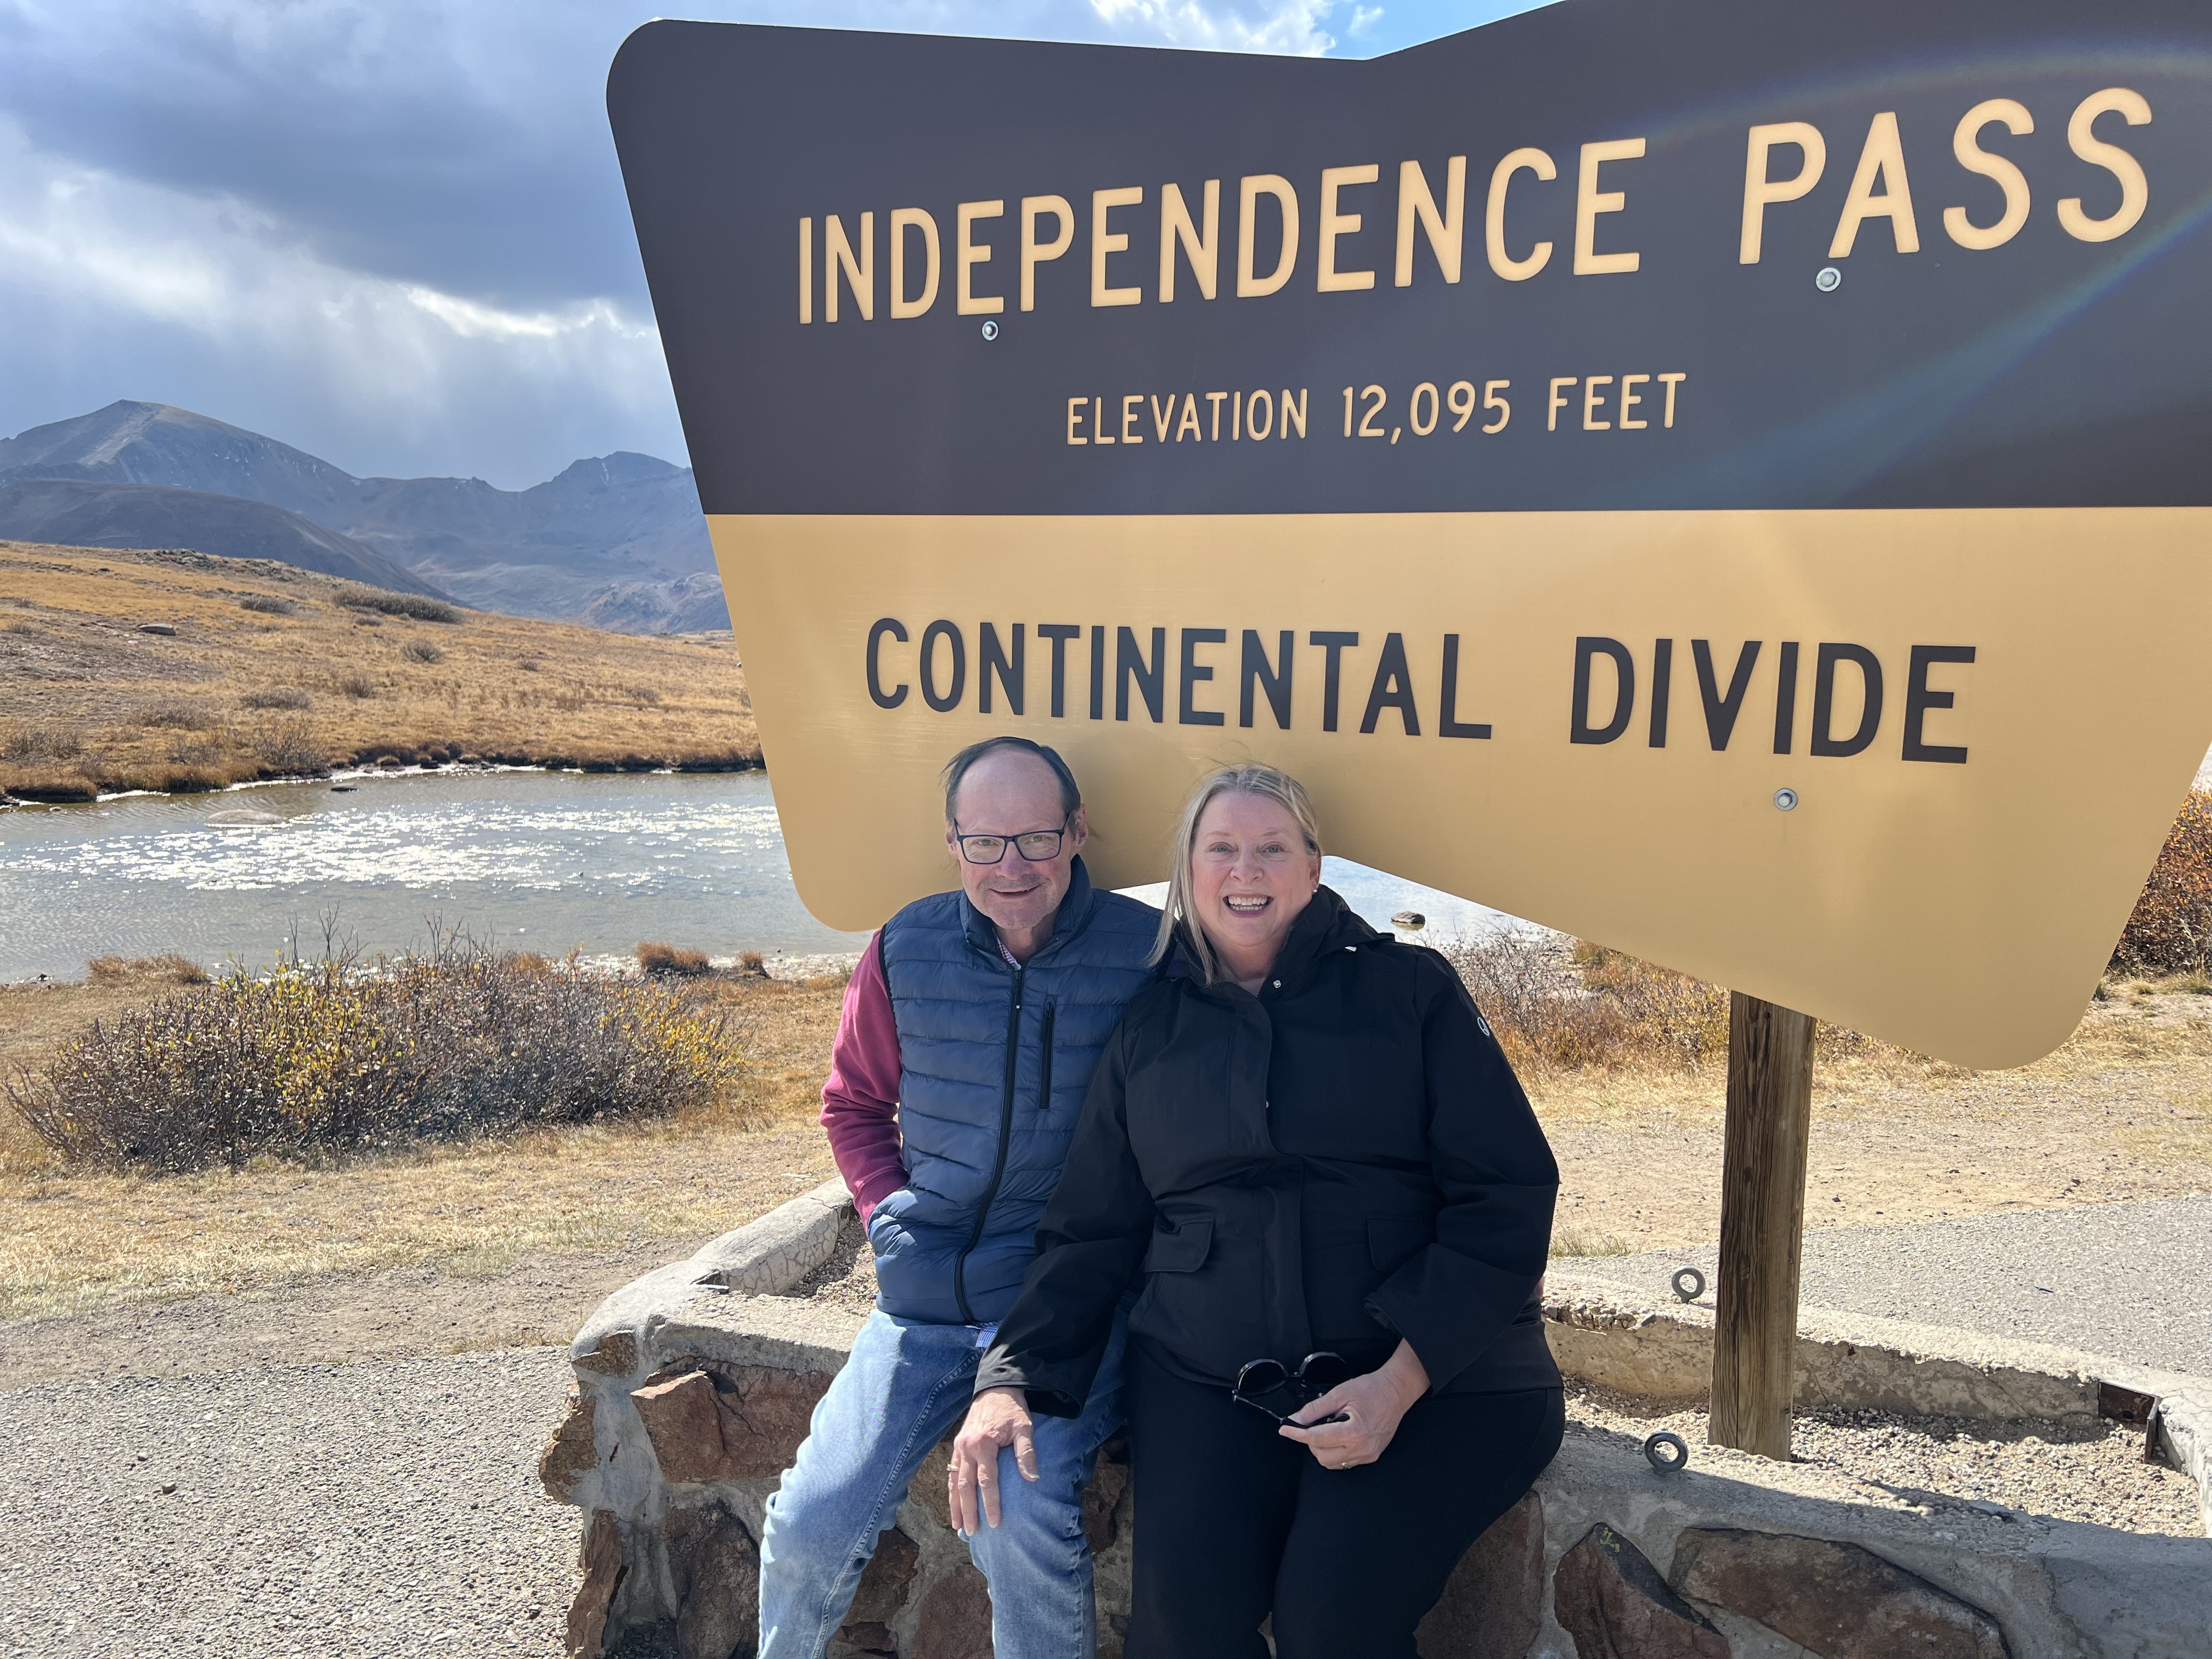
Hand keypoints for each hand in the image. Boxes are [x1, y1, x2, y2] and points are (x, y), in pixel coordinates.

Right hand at [949, 1387, 1035, 1532]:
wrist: (996, 1387)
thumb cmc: (1012, 1408)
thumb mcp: (1025, 1426)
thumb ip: (1027, 1453)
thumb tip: (1033, 1479)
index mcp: (983, 1443)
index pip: (987, 1481)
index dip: (991, 1503)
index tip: (996, 1522)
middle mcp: (967, 1447)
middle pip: (965, 1486)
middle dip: (969, 1511)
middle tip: (972, 1532)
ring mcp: (959, 1447)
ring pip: (954, 1481)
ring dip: (955, 1504)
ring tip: (957, 1525)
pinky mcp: (957, 1445)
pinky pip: (951, 1472)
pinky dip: (951, 1490)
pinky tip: (953, 1503)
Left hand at [1277, 1340, 1429, 1470]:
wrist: (1396, 1391)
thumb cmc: (1371, 1389)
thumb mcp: (1339, 1394)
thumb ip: (1315, 1409)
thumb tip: (1295, 1420)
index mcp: (1354, 1432)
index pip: (1316, 1439)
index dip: (1297, 1434)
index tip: (1285, 1430)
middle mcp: (1362, 1448)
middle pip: (1322, 1457)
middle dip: (1311, 1442)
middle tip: (1313, 1425)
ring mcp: (1368, 1454)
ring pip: (1332, 1463)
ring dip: (1323, 1449)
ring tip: (1328, 1429)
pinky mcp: (1371, 1456)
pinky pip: (1345, 1462)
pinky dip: (1335, 1452)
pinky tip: (1338, 1437)